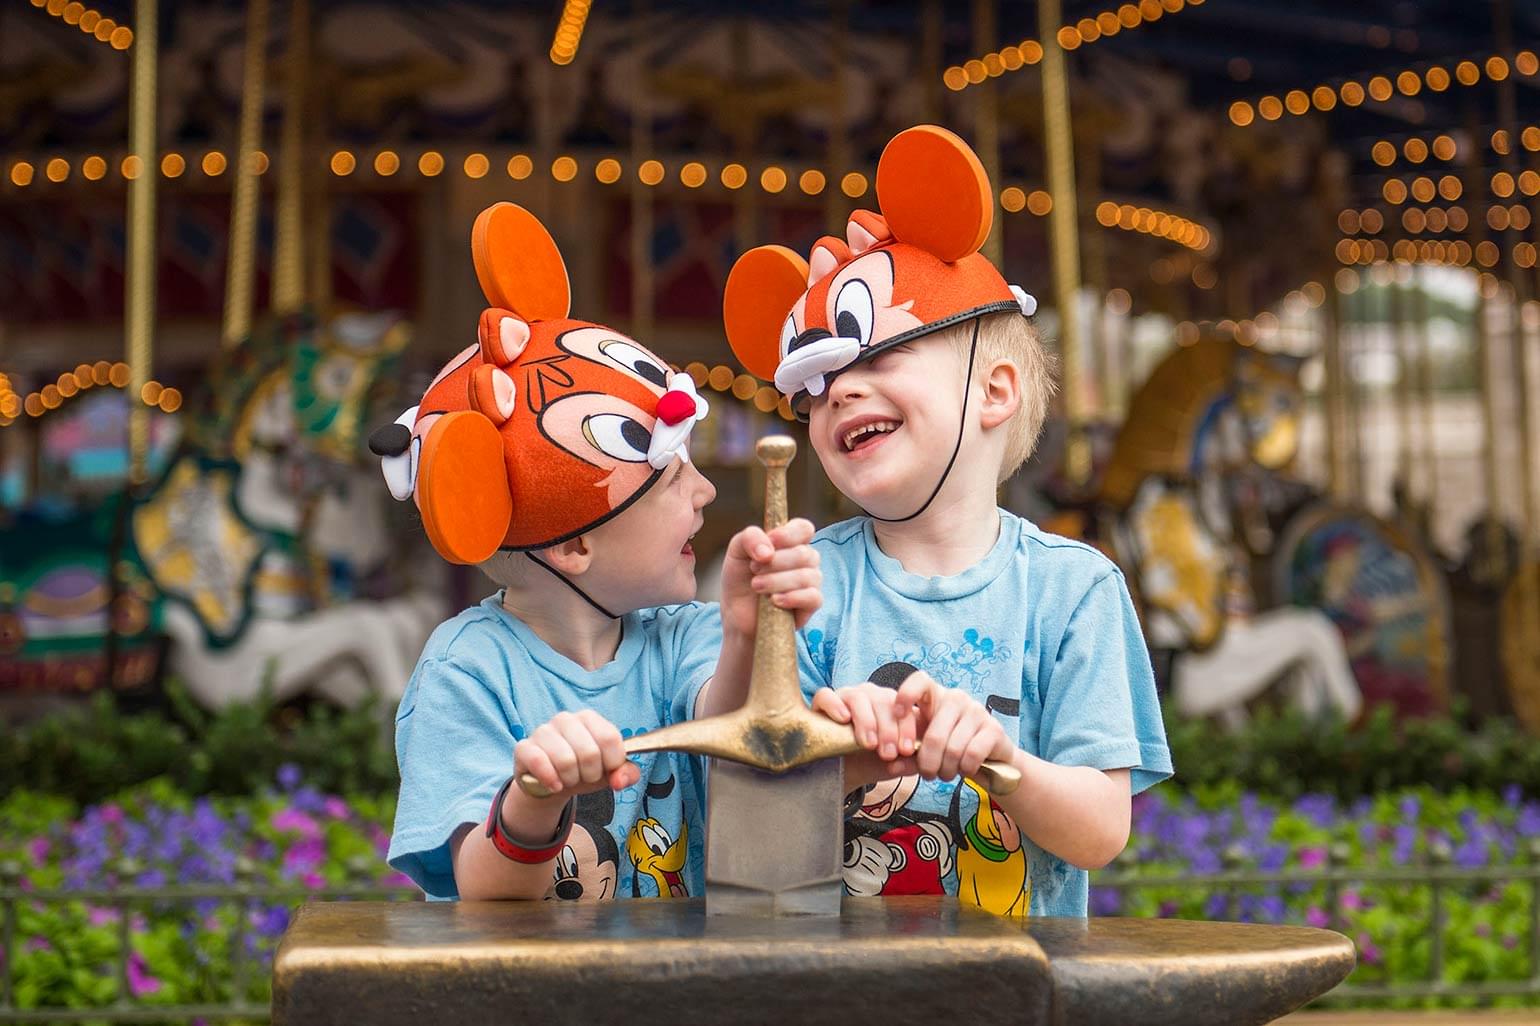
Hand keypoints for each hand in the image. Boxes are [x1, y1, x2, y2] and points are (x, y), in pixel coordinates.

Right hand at [513, 710, 639, 797]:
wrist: (553, 783)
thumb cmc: (584, 771)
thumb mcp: (610, 772)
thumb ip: (626, 773)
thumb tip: (620, 780)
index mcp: (589, 718)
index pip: (610, 738)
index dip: (612, 762)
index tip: (606, 769)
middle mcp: (565, 719)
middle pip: (589, 753)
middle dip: (591, 774)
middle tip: (584, 776)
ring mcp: (543, 731)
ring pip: (566, 761)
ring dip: (571, 780)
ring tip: (569, 779)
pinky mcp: (524, 748)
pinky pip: (539, 762)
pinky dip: (551, 781)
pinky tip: (555, 785)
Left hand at [719, 517, 820, 636]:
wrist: (735, 614)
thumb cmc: (740, 579)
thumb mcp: (736, 551)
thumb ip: (750, 538)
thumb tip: (768, 552)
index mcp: (791, 542)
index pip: (804, 529)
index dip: (789, 534)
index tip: (770, 541)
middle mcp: (805, 560)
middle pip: (804, 554)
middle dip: (775, 562)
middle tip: (753, 570)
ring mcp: (810, 583)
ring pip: (807, 576)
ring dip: (777, 581)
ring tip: (757, 586)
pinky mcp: (810, 606)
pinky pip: (813, 597)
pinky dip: (792, 597)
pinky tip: (774, 601)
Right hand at [813, 683, 919, 788]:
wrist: (845, 771)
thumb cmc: (873, 761)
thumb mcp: (895, 764)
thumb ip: (911, 762)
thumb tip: (918, 761)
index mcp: (894, 704)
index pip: (905, 707)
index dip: (907, 727)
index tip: (907, 750)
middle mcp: (871, 695)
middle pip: (883, 700)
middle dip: (888, 729)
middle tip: (888, 753)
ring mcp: (847, 695)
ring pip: (858, 698)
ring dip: (866, 721)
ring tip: (869, 744)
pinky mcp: (823, 702)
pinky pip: (827, 695)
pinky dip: (835, 705)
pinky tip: (843, 720)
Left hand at [895, 671, 1016, 780]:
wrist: (991, 758)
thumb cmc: (951, 748)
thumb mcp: (926, 749)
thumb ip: (907, 756)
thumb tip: (890, 765)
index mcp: (936, 697)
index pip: (920, 680)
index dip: (906, 695)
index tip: (897, 715)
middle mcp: (956, 698)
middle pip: (934, 736)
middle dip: (928, 764)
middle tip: (928, 775)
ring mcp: (977, 711)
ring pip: (952, 749)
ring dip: (946, 770)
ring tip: (946, 774)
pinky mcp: (993, 729)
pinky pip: (971, 755)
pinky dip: (965, 770)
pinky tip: (965, 770)